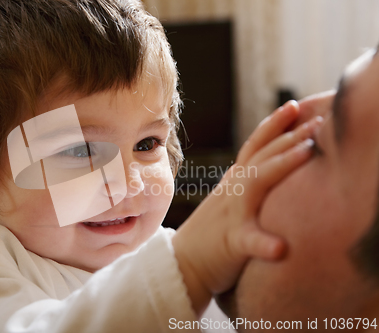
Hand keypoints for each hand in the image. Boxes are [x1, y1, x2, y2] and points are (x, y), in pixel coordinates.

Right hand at [172, 100, 323, 315]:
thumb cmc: (213, 234)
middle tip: (316, 120)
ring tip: (308, 152)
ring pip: (256, 183)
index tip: (295, 106)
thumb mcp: (232, 202)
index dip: (274, 125)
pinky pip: (247, 241)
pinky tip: (281, 249)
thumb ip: (248, 185)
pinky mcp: (231, 243)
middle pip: (261, 156)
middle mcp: (233, 191)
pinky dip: (264, 244)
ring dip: (281, 165)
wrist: (183, 263)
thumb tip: (267, 170)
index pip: (255, 146)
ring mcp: (232, 214)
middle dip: (289, 135)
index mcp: (236, 182)